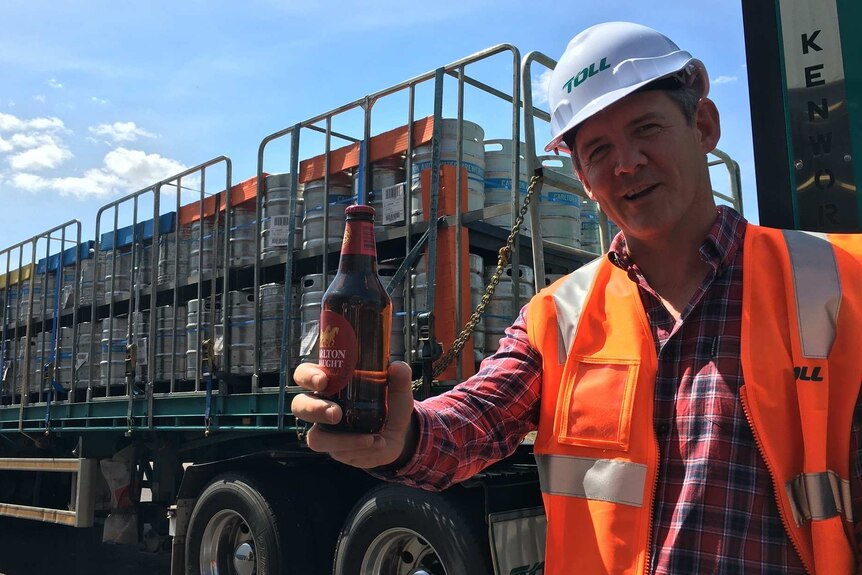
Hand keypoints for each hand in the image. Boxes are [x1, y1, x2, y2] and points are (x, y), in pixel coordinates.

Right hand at [290, 361, 414, 468]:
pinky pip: (338, 453)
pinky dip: (359, 449)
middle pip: (299, 406)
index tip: (323, 381)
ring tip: (368, 438)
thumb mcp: (398, 388)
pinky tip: (377, 443)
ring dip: (341, 440)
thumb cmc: (390, 404)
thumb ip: (399, 375)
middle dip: (314, 410)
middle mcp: (322, 405)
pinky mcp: (336, 449)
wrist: (399, 433)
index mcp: (331, 383)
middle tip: (336, 414)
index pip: (304, 375)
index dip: (308, 377)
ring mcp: (326, 430)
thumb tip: (396, 366)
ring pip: (315, 438)